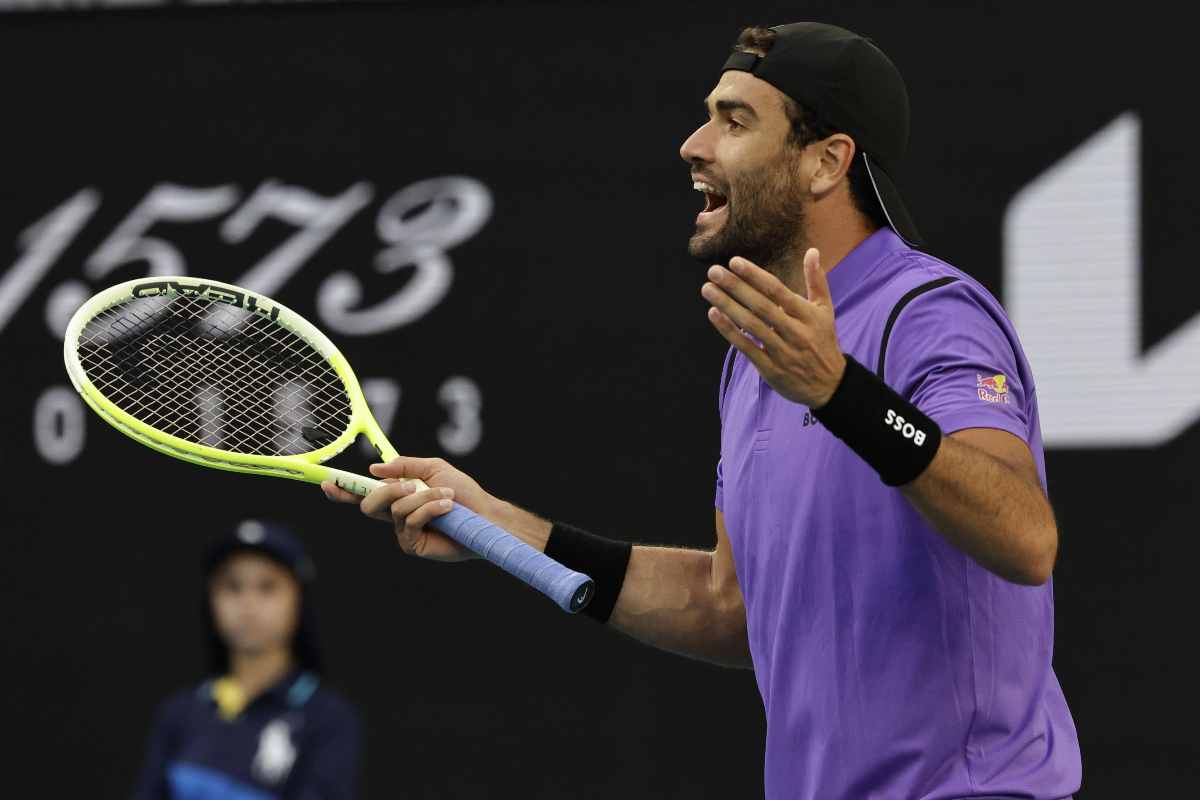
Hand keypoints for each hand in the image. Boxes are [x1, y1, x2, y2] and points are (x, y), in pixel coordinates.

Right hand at [321, 456, 494, 561]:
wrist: (484, 515)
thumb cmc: (463, 493)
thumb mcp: (433, 469)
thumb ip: (404, 467)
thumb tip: (373, 469)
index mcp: (397, 497)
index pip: (363, 494)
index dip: (342, 491)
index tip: (326, 483)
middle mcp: (395, 516)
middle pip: (368, 505)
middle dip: (388, 491)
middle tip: (412, 486)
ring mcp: (403, 533)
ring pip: (395, 509)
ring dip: (423, 497)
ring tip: (447, 496)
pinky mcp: (413, 545)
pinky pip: (410, 521)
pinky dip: (429, 508)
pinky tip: (447, 507)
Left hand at [701, 248, 845, 408]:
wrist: (830, 385)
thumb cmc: (823, 341)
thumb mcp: (825, 310)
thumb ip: (816, 280)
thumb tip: (812, 250)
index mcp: (807, 315)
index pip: (777, 290)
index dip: (755, 275)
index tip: (734, 261)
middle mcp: (795, 332)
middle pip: (761, 306)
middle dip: (735, 287)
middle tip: (713, 271)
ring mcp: (782, 351)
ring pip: (750, 326)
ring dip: (727, 306)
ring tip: (707, 289)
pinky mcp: (771, 369)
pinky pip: (746, 348)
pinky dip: (729, 331)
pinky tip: (714, 314)